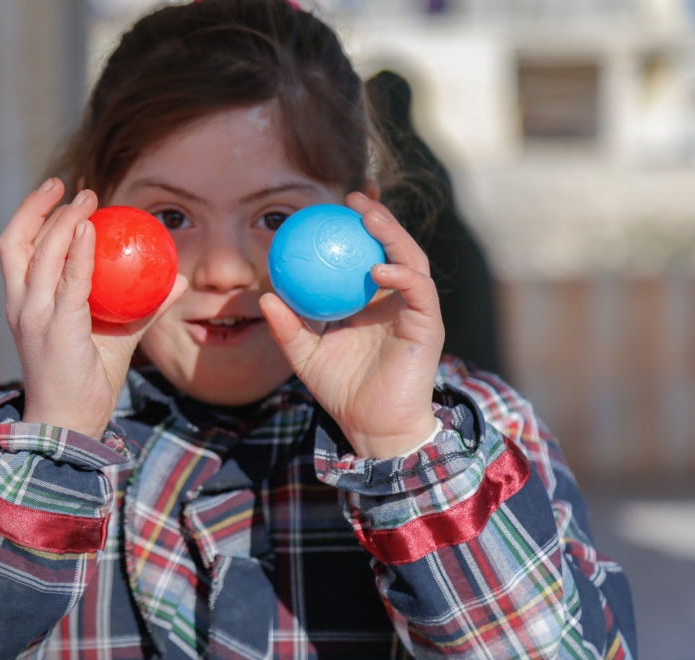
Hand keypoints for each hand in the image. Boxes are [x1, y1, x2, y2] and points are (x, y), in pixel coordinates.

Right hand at [0, 178, 187, 438]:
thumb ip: (143, 306)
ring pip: (41, 252)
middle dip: (37, 206)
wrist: (71, 422)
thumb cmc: (89, 380)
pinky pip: (69, 279)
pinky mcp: (55, 327)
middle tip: (66, 186)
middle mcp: (21, 305)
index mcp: (24, 304)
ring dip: (64, 219)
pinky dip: (79, 250)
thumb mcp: (118, 336)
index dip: (35, 216)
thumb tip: (177, 280)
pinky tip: (93, 230)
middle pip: (15, 240)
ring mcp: (34, 315)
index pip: (18, 249)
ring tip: (89, 200)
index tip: (61, 195)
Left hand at [260, 191, 443, 458]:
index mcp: (372, 299)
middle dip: (378, 216)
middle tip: (354, 197)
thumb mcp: (305, 354)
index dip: (356, 225)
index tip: (333, 203)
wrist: (372, 426)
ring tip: (369, 217)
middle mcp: (397, 298)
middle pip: (393, 246)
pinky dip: (402, 276)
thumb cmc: (341, 389)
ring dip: (392, 234)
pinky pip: (420, 292)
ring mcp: (416, 309)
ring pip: (411, 259)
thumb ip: (287, 326)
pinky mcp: (429, 326)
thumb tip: (266, 296)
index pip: (367, 252)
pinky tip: (377, 268)